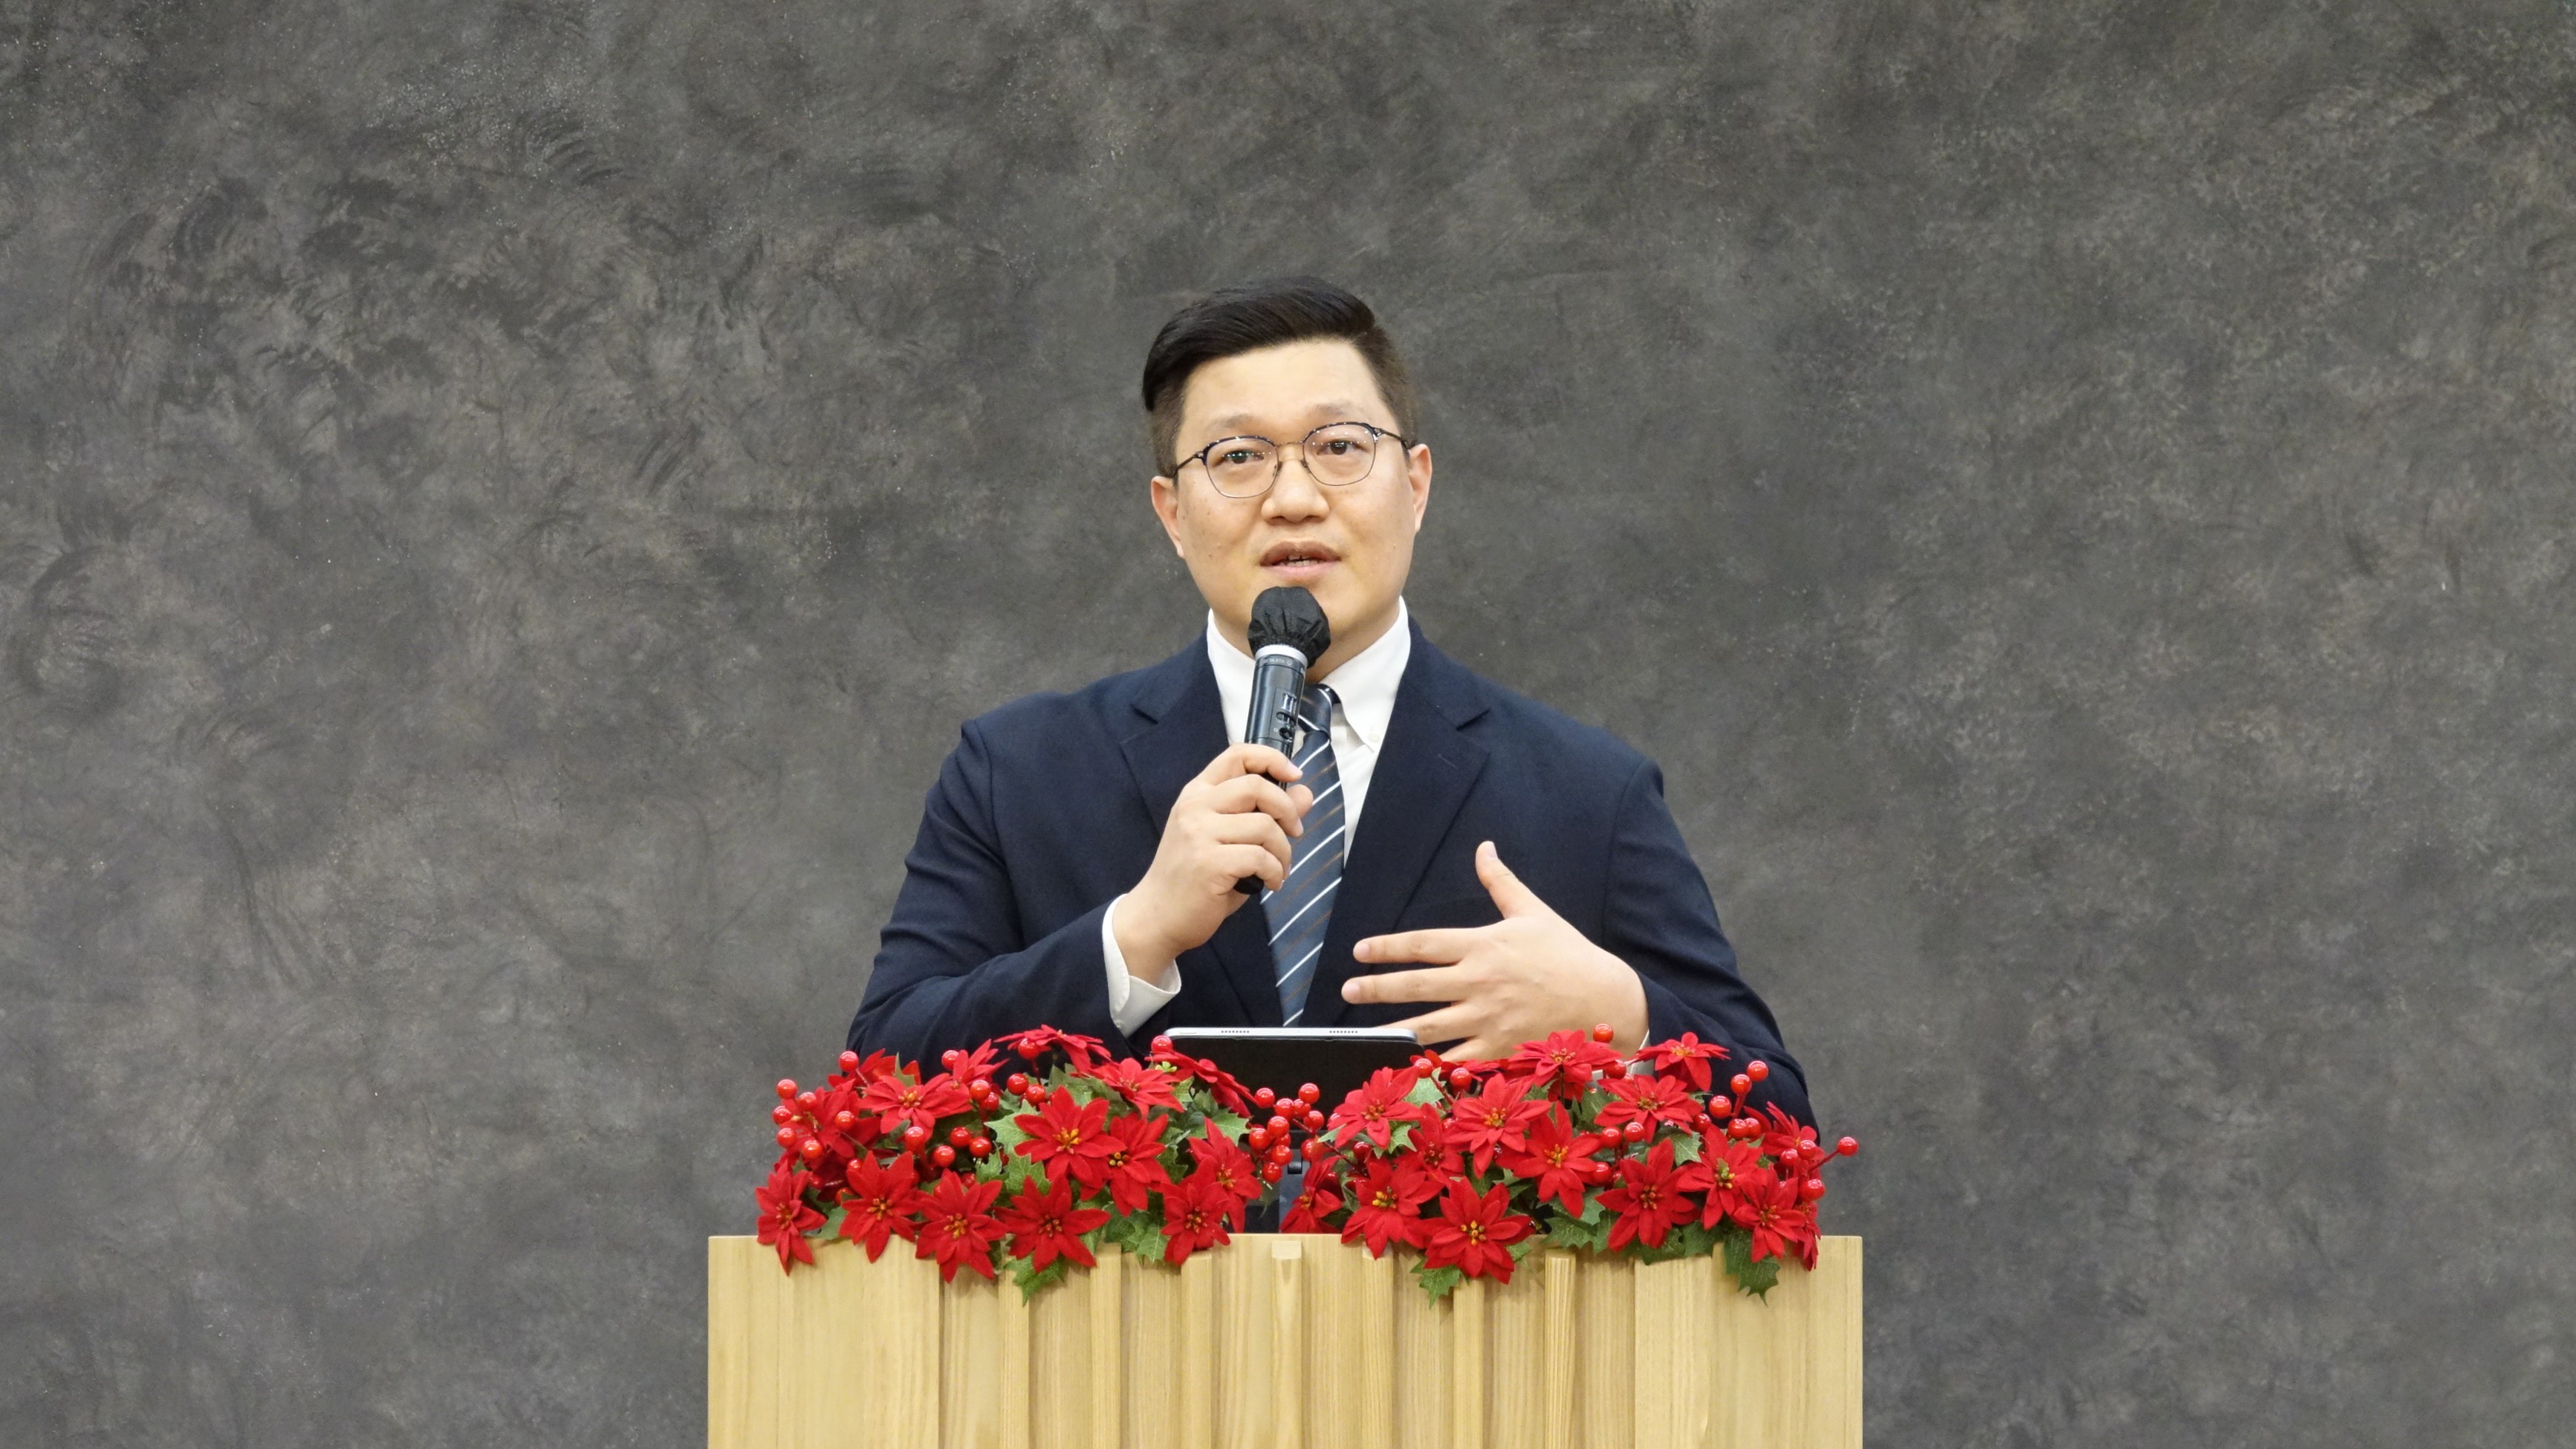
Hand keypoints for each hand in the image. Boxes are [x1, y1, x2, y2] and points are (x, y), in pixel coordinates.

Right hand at [1115, 742, 1312, 978]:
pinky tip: (1270, 883)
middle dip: (1287, 809)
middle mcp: (1195, 806)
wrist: (1157, 916)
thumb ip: (1263, 814)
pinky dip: (1275, 872)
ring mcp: (1199, 833)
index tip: (1295, 774)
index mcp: (1198, 793)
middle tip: (1295, 832)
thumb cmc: (1194, 878)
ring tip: (1279, 869)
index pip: (1237, 755)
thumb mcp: (1229, 839)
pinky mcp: (1208, 863)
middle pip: (1256, 786)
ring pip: (1264, 825)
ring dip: (1284, 851)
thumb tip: (1305, 794)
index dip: (1272, 759)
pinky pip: (1260, 858)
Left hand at [1340, 841, 1648, 1057]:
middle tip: (1347, 990)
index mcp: (1484, 945)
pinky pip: (1457, 1061)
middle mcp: (1480, 981)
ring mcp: (1488, 1019)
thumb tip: (1483, 847)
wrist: (1607, 999)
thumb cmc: (1568, 954)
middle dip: (1377, 988)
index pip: (1424, 943)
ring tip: (1361, 1037)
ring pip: (1429, 1028)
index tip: (1359, 950)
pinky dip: (1431, 1067)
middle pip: (1417, 985)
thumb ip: (1500, 882)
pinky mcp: (1499, 1049)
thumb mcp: (1533, 912)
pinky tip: (1406, 1069)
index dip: (1387, 947)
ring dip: (1391, 1032)